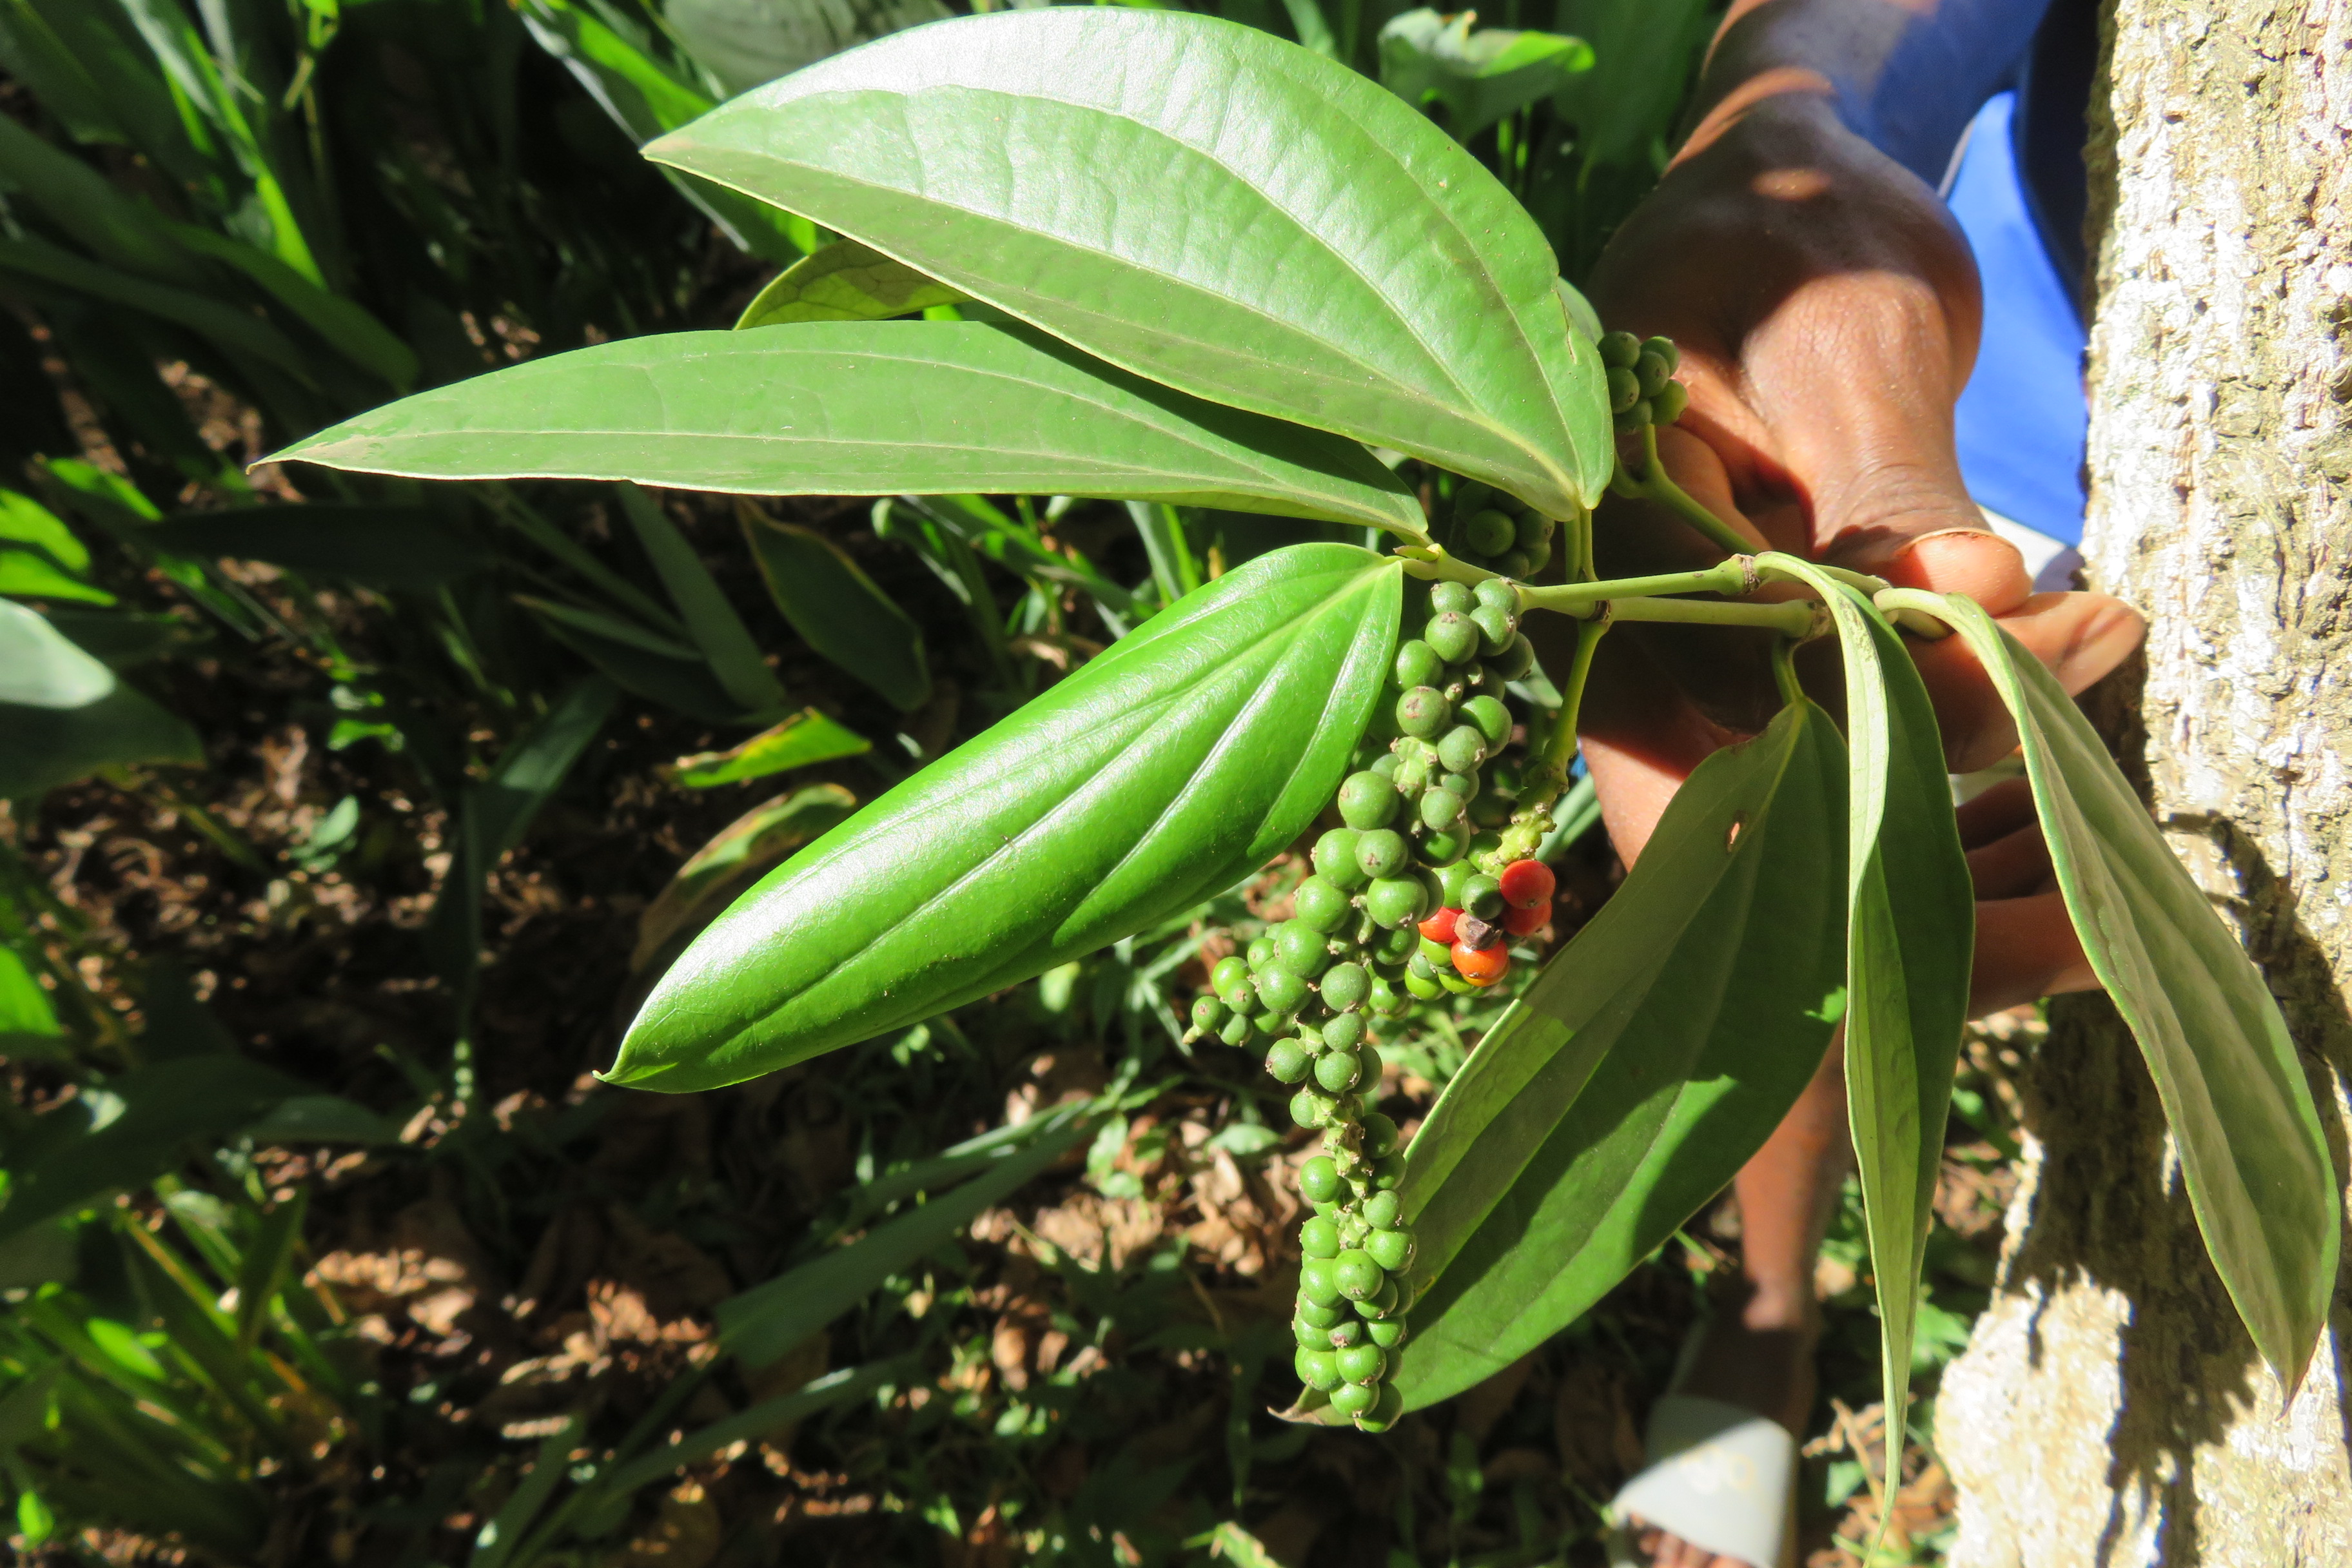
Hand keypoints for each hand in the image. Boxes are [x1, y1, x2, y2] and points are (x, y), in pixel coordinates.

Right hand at [1558, 93, 2141, 1014]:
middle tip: (2096, 630)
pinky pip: (1835, 689)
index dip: (1890, 669)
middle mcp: (1611, 593)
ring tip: (2096, 625)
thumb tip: (1974, 594)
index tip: (2055, 629)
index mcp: (1599, 514)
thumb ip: (1885, 485)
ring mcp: (1671, 623)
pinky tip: (2055, 631)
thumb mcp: (1844, 343)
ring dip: (1959, 703)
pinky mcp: (1739, 633)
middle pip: (1766, 712)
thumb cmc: (1789, 247)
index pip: (1731, 643)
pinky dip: (1946, 673)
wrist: (1767, 213)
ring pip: (1812, 720)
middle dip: (1940, 709)